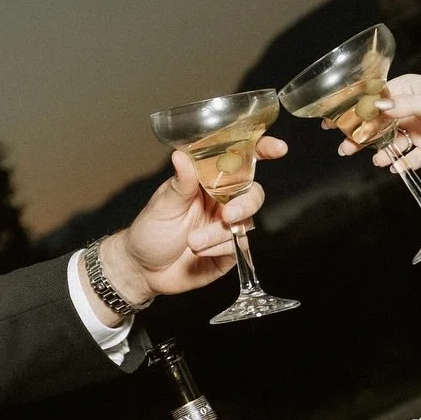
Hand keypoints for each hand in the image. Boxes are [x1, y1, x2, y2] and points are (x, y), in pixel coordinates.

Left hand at [102, 137, 287, 304]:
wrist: (143, 270)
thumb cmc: (150, 230)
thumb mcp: (163, 204)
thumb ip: (180, 183)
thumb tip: (181, 156)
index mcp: (207, 180)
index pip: (238, 160)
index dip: (261, 150)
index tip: (277, 149)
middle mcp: (222, 200)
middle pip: (252, 192)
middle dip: (246, 204)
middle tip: (228, 215)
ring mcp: (227, 225)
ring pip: (247, 221)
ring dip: (221, 233)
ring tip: (194, 242)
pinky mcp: (229, 250)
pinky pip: (238, 246)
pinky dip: (219, 248)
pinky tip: (200, 251)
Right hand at [338, 74, 420, 169]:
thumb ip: (402, 107)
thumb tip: (376, 107)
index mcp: (408, 90)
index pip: (375, 100)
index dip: (355, 109)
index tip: (334, 119)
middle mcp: (410, 110)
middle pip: (378, 124)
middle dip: (361, 135)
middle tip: (344, 146)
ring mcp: (417, 131)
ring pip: (390, 143)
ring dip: (378, 151)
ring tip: (370, 159)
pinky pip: (408, 159)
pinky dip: (399, 163)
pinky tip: (392, 167)